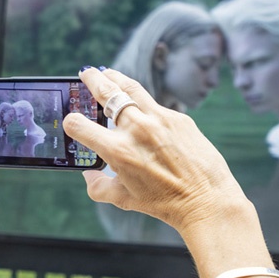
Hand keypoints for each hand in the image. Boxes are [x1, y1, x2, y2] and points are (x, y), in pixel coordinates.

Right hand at [63, 67, 250, 233]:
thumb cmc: (165, 204)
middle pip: (106, 93)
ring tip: (107, 73)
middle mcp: (136, 129)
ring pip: (131, 88)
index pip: (80, 126)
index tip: (72, 122)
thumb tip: (88, 176)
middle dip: (92, 80)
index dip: (71, 123)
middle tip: (86, 73)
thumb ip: (99, 187)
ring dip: (116, 77)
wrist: (206, 199)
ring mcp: (159, 119)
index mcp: (117, 151)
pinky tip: (139, 105)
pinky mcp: (178, 118)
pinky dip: (142, 103)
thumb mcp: (124, 199)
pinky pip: (154, 105)